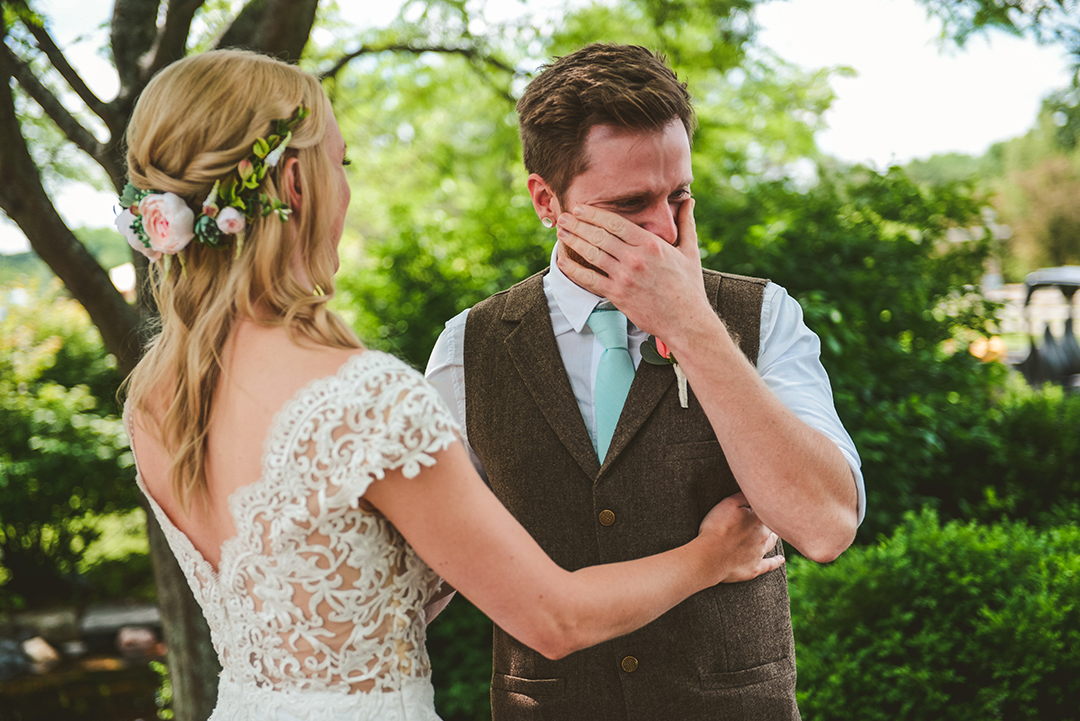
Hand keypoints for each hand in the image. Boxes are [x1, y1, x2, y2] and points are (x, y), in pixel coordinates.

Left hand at [555, 199, 714, 342]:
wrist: (686, 321)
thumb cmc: (688, 287)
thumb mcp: (690, 251)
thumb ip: (686, 223)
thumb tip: (689, 201)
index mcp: (651, 244)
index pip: (615, 223)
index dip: (594, 214)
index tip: (581, 208)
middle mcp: (635, 258)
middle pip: (599, 236)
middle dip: (578, 224)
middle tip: (564, 217)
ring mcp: (624, 277)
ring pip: (592, 254)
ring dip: (573, 242)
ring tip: (561, 233)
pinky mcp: (617, 295)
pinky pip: (589, 280)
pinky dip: (573, 270)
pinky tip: (562, 262)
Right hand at [697, 492, 783, 583]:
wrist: (710, 556)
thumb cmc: (716, 527)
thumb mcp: (727, 504)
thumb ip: (743, 496)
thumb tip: (756, 491)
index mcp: (759, 519)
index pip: (770, 510)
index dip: (769, 505)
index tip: (771, 500)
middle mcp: (764, 536)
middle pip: (773, 526)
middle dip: (772, 520)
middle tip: (773, 515)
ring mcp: (760, 553)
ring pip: (772, 543)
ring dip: (774, 537)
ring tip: (775, 533)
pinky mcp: (754, 568)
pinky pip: (770, 565)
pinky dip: (776, 562)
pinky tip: (781, 560)